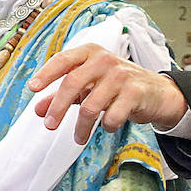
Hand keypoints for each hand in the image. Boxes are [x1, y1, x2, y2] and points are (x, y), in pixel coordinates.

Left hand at [27, 45, 187, 143]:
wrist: (158, 91)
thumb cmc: (117, 86)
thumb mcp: (89, 86)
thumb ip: (63, 95)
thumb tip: (38, 110)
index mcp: (90, 53)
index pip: (64, 60)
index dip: (46, 73)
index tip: (33, 88)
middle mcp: (104, 60)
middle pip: (73, 83)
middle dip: (58, 107)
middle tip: (49, 125)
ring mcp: (121, 75)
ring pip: (91, 105)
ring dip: (81, 126)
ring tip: (78, 137)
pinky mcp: (135, 93)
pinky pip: (112, 116)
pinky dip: (106, 126)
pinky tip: (107, 127)